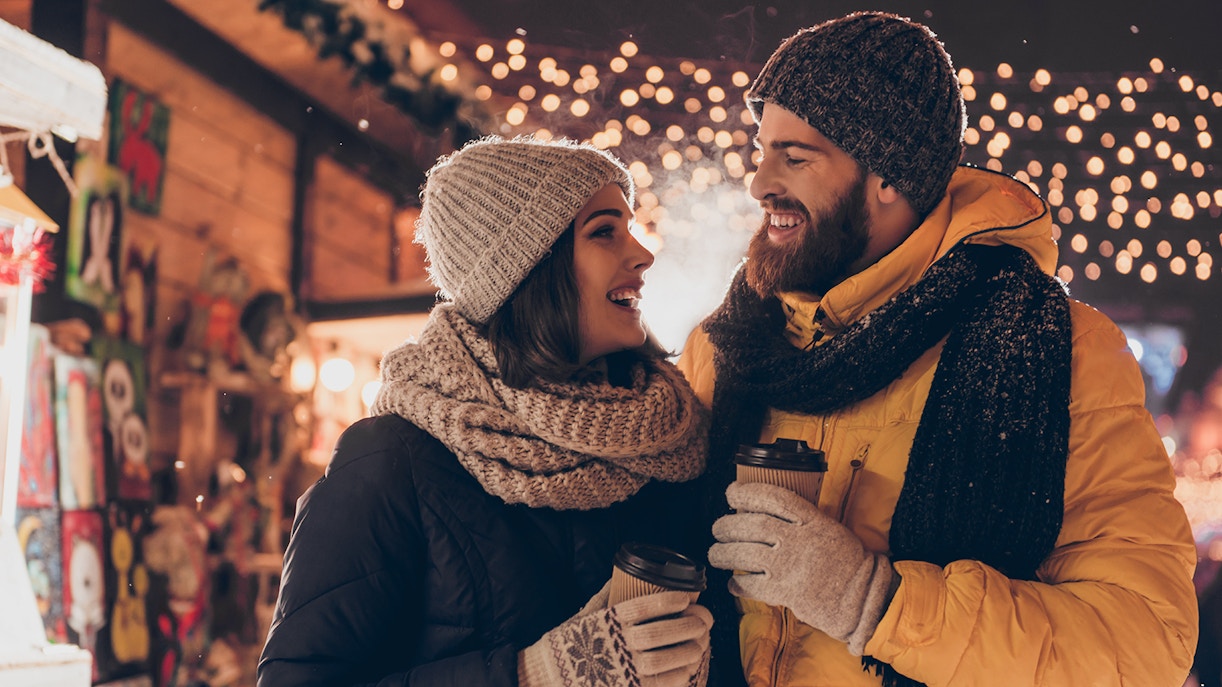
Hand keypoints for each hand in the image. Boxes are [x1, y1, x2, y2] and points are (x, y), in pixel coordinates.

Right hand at [518, 588, 712, 686]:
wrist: (547, 676)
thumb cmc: (567, 642)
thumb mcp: (583, 615)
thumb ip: (605, 596)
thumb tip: (620, 574)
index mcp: (606, 621)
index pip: (643, 606)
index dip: (668, 600)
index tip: (686, 597)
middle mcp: (615, 644)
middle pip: (660, 633)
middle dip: (688, 625)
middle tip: (704, 619)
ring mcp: (622, 669)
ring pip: (664, 659)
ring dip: (688, 649)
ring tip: (701, 642)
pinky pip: (660, 684)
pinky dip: (679, 675)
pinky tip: (689, 666)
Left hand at [707, 481, 892, 655]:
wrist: (861, 596)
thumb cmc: (846, 562)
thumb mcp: (828, 528)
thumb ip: (800, 520)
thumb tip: (763, 512)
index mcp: (811, 520)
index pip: (773, 497)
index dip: (747, 492)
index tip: (731, 492)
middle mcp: (798, 540)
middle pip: (753, 525)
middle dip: (727, 525)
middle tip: (717, 528)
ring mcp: (790, 566)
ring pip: (746, 553)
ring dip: (724, 553)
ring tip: (715, 553)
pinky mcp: (786, 592)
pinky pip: (752, 585)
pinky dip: (738, 583)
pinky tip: (732, 583)